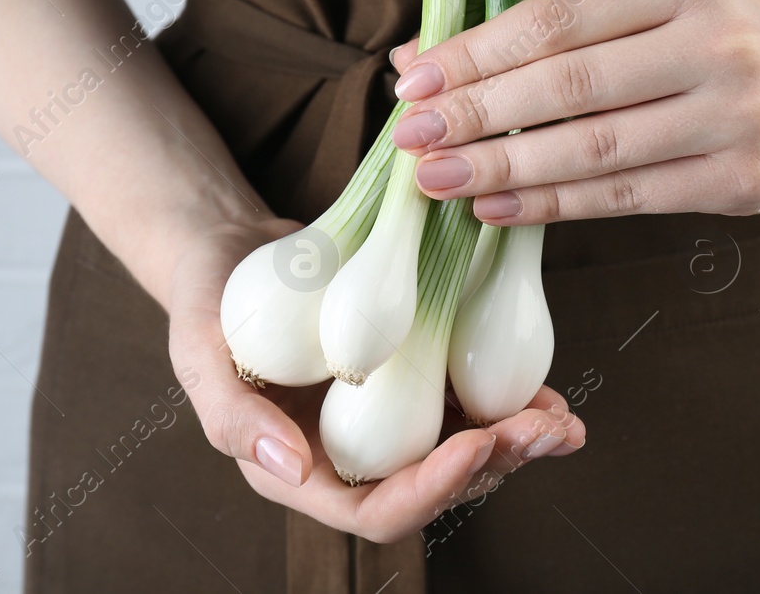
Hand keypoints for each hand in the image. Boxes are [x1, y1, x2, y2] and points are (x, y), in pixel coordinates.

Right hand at [167, 223, 586, 542]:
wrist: (231, 249)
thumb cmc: (206, 300)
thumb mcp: (197, 352)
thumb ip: (233, 416)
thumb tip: (291, 468)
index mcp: (301, 470)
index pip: (375, 510)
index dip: (431, 491)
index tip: (475, 448)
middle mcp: (351, 456)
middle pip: (434, 487)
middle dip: (496, 465)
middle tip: (545, 431)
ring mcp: (386, 421)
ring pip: (463, 451)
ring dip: (517, 443)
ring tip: (561, 421)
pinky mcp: (412, 379)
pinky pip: (467, 403)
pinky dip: (510, 401)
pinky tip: (548, 390)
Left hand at [388, 0, 759, 224]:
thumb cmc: (719, 28)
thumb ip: (553, 24)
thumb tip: (424, 57)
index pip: (561, 17)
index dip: (481, 50)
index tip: (415, 76)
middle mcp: (720, 42)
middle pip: (573, 85)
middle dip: (479, 113)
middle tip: (411, 135)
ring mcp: (738, 117)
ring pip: (597, 150)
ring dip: (505, 167)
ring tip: (438, 178)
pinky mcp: (745, 183)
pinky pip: (629, 199)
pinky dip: (555, 204)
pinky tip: (498, 206)